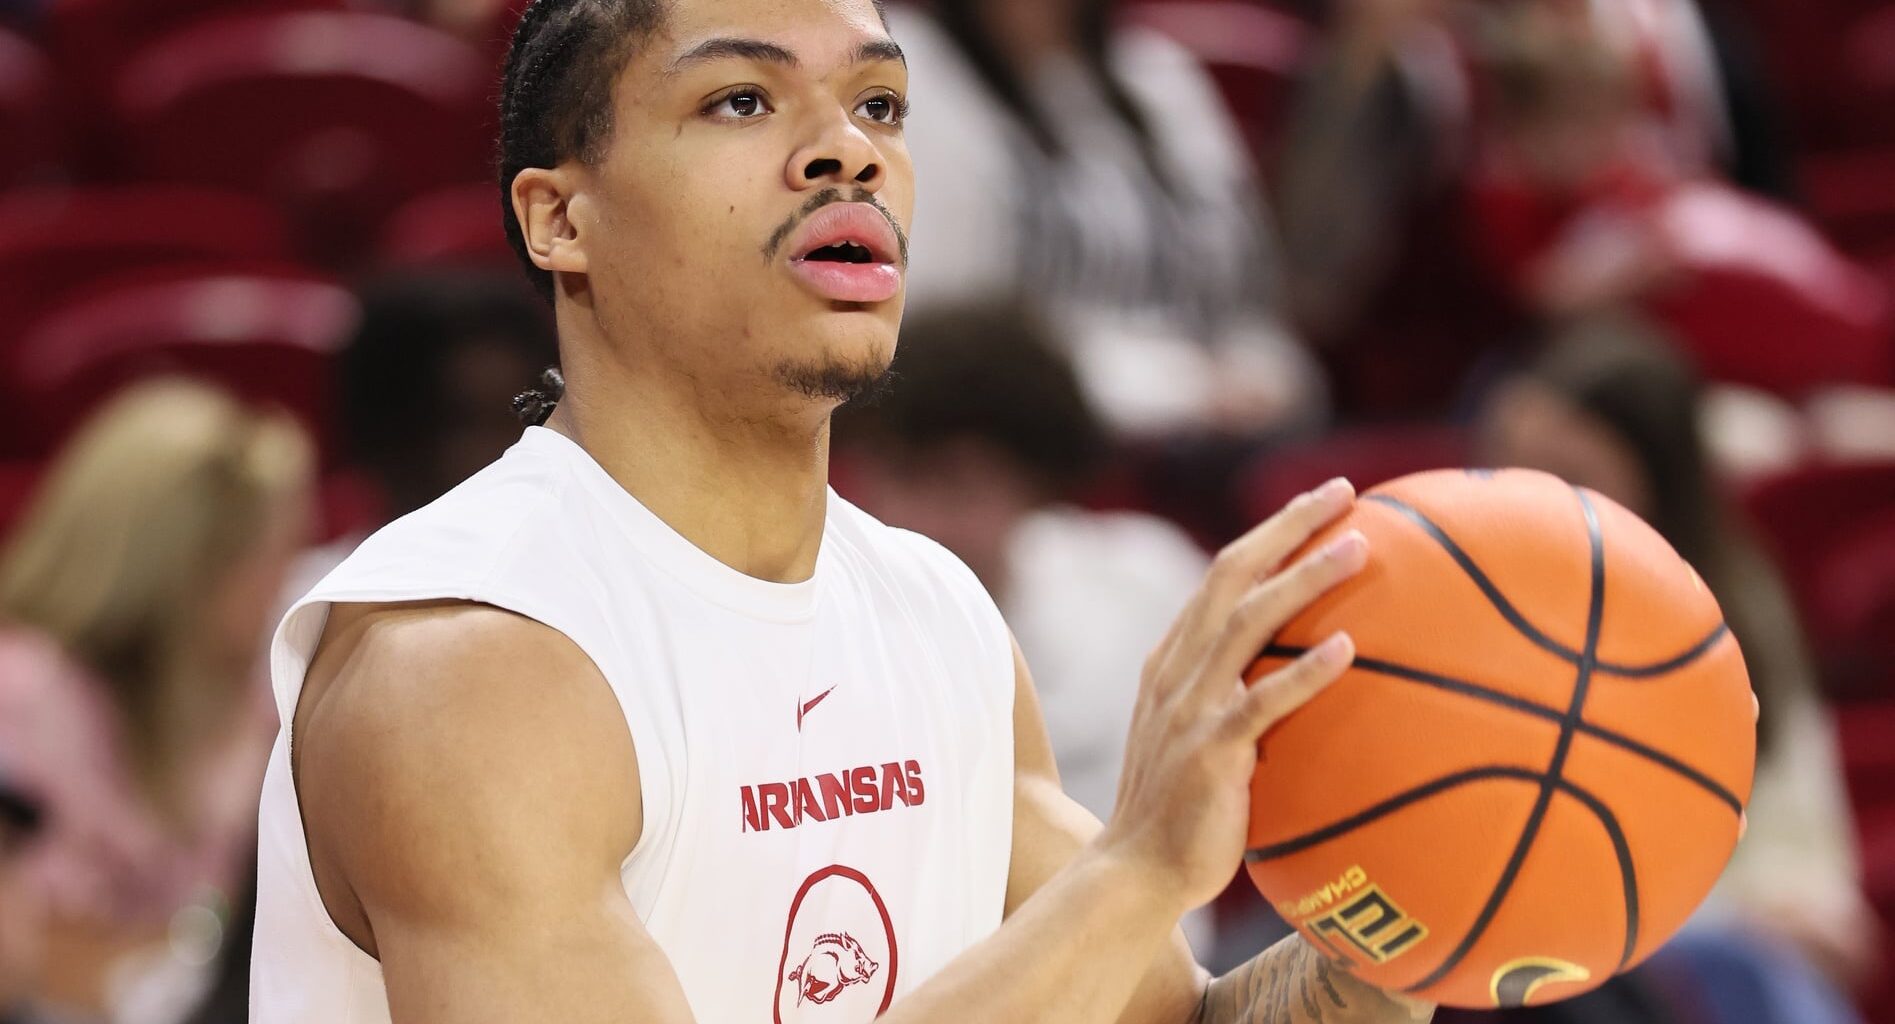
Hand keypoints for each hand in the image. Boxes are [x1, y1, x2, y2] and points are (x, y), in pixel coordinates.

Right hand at [1098, 478, 1367, 913]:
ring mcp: (1189, 709)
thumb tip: (1311, 681)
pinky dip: (1304, 673)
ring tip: (1359, 549)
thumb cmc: (1182, 814)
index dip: (1270, 534)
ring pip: (1247, 624)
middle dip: (1288, 527)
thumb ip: (1237, 700)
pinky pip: (1260, 703)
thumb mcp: (1198, 738)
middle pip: (1231, 575)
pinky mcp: (1208, 753)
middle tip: (1344, 493)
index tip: (1320, 502)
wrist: (1135, 872)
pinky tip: (1347, 648)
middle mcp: (1176, 671)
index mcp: (1173, 661)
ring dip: (1303, 580)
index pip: (1221, 576)